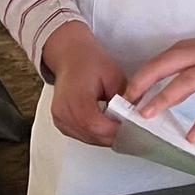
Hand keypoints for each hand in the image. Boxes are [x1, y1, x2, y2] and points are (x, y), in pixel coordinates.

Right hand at [41, 22, 126, 146]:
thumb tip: (134, 115)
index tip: (131, 128)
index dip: (115, 130)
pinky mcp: (60, 122)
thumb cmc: (88, 61)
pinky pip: (80, 135)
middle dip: (113, 135)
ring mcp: (60, 118)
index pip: (96, 125)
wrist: (70, 56)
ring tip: (119, 126)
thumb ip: (124, 98)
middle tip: (130, 130)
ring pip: (87, 138)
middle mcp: (63, 111)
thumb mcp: (114, 75)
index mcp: (75, 97)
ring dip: (105, 136)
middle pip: (92, 135)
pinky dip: (95, 134)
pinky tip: (106, 126)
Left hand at [125, 30, 194, 143]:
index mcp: (186, 49)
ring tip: (146, 116)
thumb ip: (180, 72)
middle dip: (140, 86)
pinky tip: (192, 137)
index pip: (154, 64)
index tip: (122, 99)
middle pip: (161, 68)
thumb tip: (158, 95)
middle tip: (125, 106)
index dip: (136, 81)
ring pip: (183, 84)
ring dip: (163, 99)